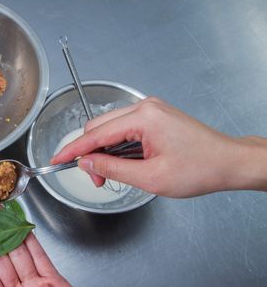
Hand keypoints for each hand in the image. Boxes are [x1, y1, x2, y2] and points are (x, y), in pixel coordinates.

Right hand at [51, 97, 266, 196]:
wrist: (229, 162)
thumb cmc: (199, 168)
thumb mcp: (150, 177)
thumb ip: (112, 168)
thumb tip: (86, 163)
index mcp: (143, 118)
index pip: (95, 134)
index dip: (73, 150)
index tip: (57, 159)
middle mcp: (145, 107)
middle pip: (99, 127)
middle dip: (90, 154)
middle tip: (96, 179)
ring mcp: (150, 110)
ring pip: (110, 128)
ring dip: (103, 152)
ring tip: (110, 175)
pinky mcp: (154, 117)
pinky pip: (124, 128)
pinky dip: (117, 147)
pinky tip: (122, 163)